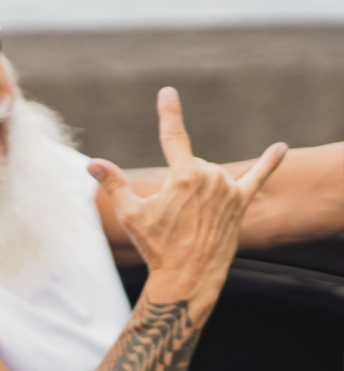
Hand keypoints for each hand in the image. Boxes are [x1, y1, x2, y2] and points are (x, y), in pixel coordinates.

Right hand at [87, 87, 286, 302]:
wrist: (188, 277)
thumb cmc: (157, 246)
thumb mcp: (131, 214)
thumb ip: (114, 184)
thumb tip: (91, 164)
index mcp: (184, 176)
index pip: (173, 136)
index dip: (168, 112)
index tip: (168, 92)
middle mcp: (212, 178)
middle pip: (190, 164)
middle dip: (177, 183)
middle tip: (169, 216)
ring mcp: (229, 191)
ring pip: (210, 173)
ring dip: (197, 188)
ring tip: (188, 220)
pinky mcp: (240, 204)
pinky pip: (257, 177)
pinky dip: (269, 162)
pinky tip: (280, 148)